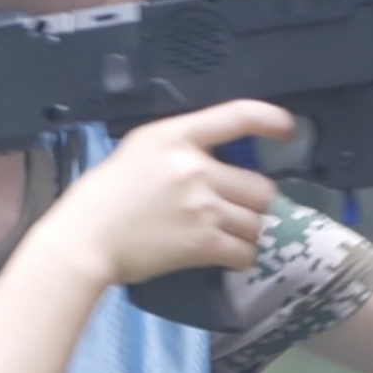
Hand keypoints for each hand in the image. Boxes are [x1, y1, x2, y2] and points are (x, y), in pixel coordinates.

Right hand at [29, 100, 292, 286]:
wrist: (84, 240)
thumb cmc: (103, 197)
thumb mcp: (136, 151)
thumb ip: (177, 148)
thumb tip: (216, 161)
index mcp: (176, 136)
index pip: (238, 116)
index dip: (272, 120)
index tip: (287, 130)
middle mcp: (195, 167)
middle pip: (260, 186)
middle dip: (253, 203)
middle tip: (235, 211)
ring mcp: (202, 206)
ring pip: (257, 221)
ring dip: (248, 232)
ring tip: (228, 236)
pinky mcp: (202, 243)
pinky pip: (245, 251)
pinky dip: (241, 256)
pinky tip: (226, 255)